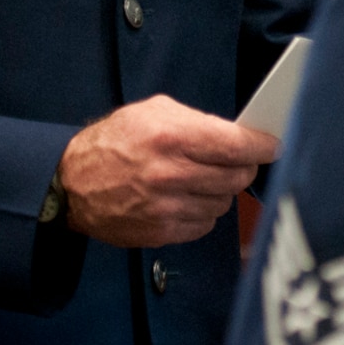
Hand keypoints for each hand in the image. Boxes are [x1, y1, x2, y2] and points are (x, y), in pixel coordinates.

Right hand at [57, 94, 278, 248]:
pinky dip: (204, 212)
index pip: (237, 146)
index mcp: (172, 137)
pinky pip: (205, 225)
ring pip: (224, 203)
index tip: (272, 146)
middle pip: (237, 177)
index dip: (262, 146)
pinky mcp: (161, 233)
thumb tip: (240, 135)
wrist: (71, 183)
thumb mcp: (154, 111)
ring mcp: (166, 207)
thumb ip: (198, 121)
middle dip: (245, 168)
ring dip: (222, 191)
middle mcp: (171, 174)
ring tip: (205, 179)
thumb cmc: (116, 141)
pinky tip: (189, 198)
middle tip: (240, 162)